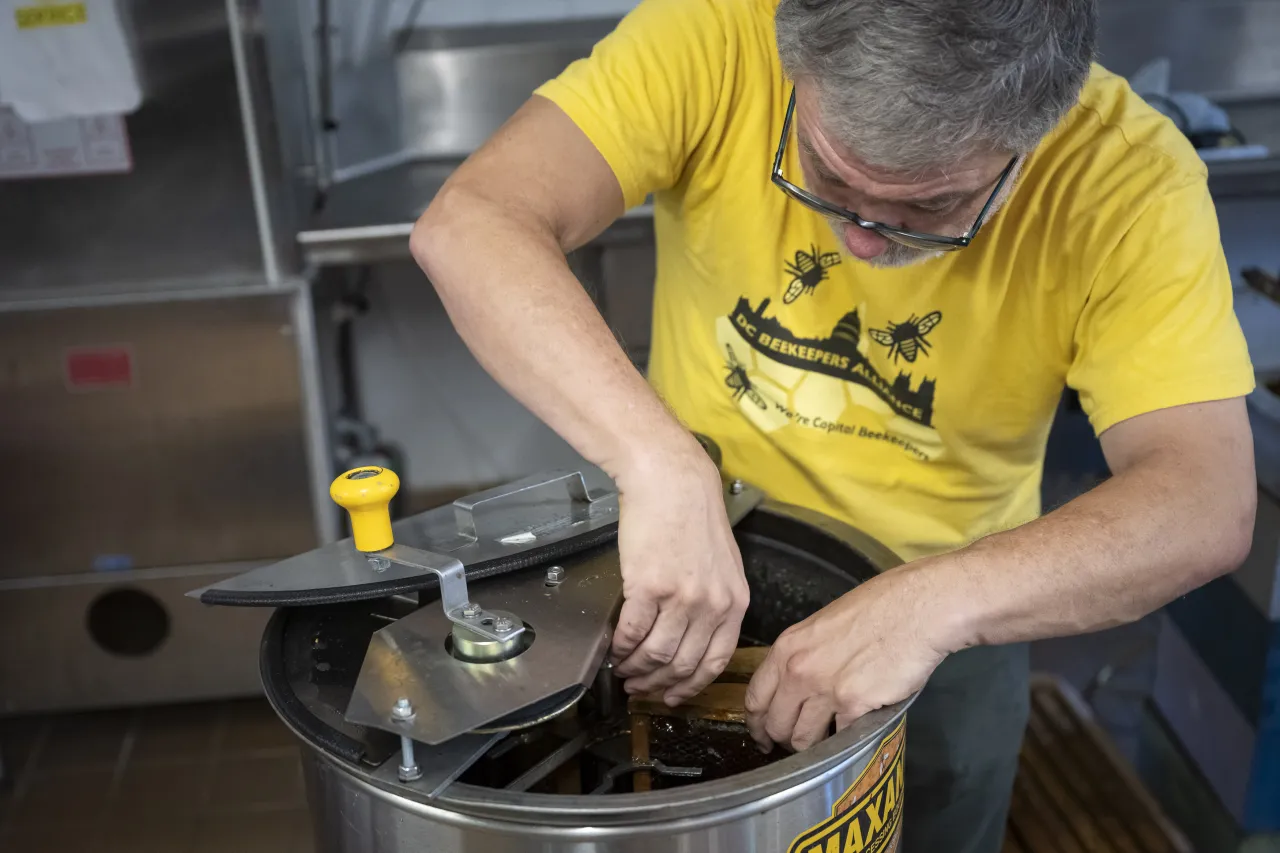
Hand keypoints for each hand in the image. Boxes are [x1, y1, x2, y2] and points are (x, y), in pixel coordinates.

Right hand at [609, 448, 749, 704]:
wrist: (671, 481)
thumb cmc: (692, 513)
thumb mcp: (722, 562)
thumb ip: (715, 599)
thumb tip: (695, 633)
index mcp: (734, 601)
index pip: (716, 660)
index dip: (691, 685)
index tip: (674, 694)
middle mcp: (712, 605)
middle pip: (684, 664)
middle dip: (658, 684)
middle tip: (639, 688)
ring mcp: (681, 598)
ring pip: (657, 654)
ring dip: (636, 669)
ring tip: (623, 671)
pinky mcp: (649, 587)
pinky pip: (632, 632)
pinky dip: (620, 648)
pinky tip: (614, 649)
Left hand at [744, 563, 951, 751]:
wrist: (917, 608)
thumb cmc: (878, 608)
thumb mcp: (823, 625)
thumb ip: (804, 655)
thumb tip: (798, 682)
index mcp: (787, 648)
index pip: (755, 697)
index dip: (756, 723)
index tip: (763, 735)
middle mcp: (798, 671)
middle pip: (774, 725)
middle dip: (783, 740)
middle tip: (797, 745)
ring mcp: (825, 691)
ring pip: (802, 740)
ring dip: (813, 748)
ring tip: (826, 743)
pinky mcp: (855, 706)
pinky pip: (839, 740)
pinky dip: (844, 743)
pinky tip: (852, 734)